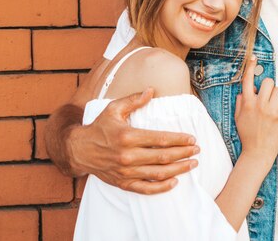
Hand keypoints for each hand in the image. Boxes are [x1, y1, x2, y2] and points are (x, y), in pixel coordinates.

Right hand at [67, 88, 199, 193]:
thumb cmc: (99, 127)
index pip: (160, 139)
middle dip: (183, 153)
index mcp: (127, 136)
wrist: (80, 150)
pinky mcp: (123, 183)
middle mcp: (127, 155)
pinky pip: (145, 188)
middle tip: (197, 150)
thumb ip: (134, 100)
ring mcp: (125, 172)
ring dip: (178, 169)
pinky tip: (174, 182)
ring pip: (158, 173)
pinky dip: (161, 187)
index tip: (192, 138)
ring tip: (192, 164)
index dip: (179, 139)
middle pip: (163, 156)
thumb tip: (152, 90)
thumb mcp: (114, 109)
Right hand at [235, 56, 277, 166]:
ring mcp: (271, 111)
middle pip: (268, 82)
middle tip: (267, 96)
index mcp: (246, 103)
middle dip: (268, 87)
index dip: (250, 67)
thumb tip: (245, 91)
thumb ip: (240, 102)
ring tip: (273, 106)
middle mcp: (259, 105)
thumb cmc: (247, 135)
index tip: (254, 58)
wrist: (258, 153)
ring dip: (277, 95)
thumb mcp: (238, 117)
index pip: (248, 80)